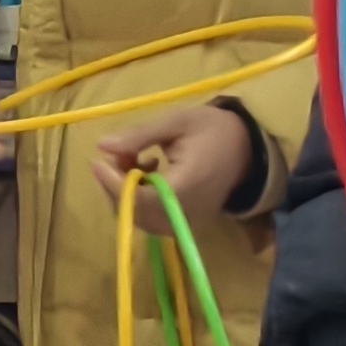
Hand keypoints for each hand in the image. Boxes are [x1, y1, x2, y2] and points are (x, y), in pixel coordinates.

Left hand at [93, 101, 253, 218]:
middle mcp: (187, 212)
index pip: (141, 199)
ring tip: (134, 159)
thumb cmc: (213, 129)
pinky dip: (140, 199)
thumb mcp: (177, 122)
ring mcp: (188, 222)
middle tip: (116, 156)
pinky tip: (148, 173)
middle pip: (137, 213)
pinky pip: (153, 219)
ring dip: (126, 192)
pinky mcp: (187, 223)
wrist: (248, 148)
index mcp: (188, 185)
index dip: (113, 184)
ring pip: (141, 219)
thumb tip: (103, 146)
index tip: (97, 162)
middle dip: (116, 186)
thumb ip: (140, 135)